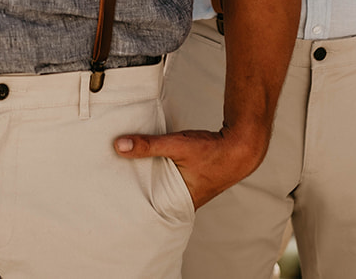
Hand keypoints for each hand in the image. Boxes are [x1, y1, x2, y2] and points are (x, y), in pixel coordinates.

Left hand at [114, 125, 265, 208]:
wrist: (242, 146)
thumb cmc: (213, 150)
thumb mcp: (177, 146)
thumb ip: (148, 145)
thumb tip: (119, 145)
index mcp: (180, 203)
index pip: (150, 210)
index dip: (133, 207)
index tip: (114, 202)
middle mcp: (185, 203)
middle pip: (155, 200)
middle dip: (138, 195)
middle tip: (114, 189)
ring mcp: (190, 193)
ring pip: (163, 190)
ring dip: (150, 184)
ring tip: (126, 179)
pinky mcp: (193, 182)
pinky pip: (170, 182)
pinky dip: (160, 176)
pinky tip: (148, 169)